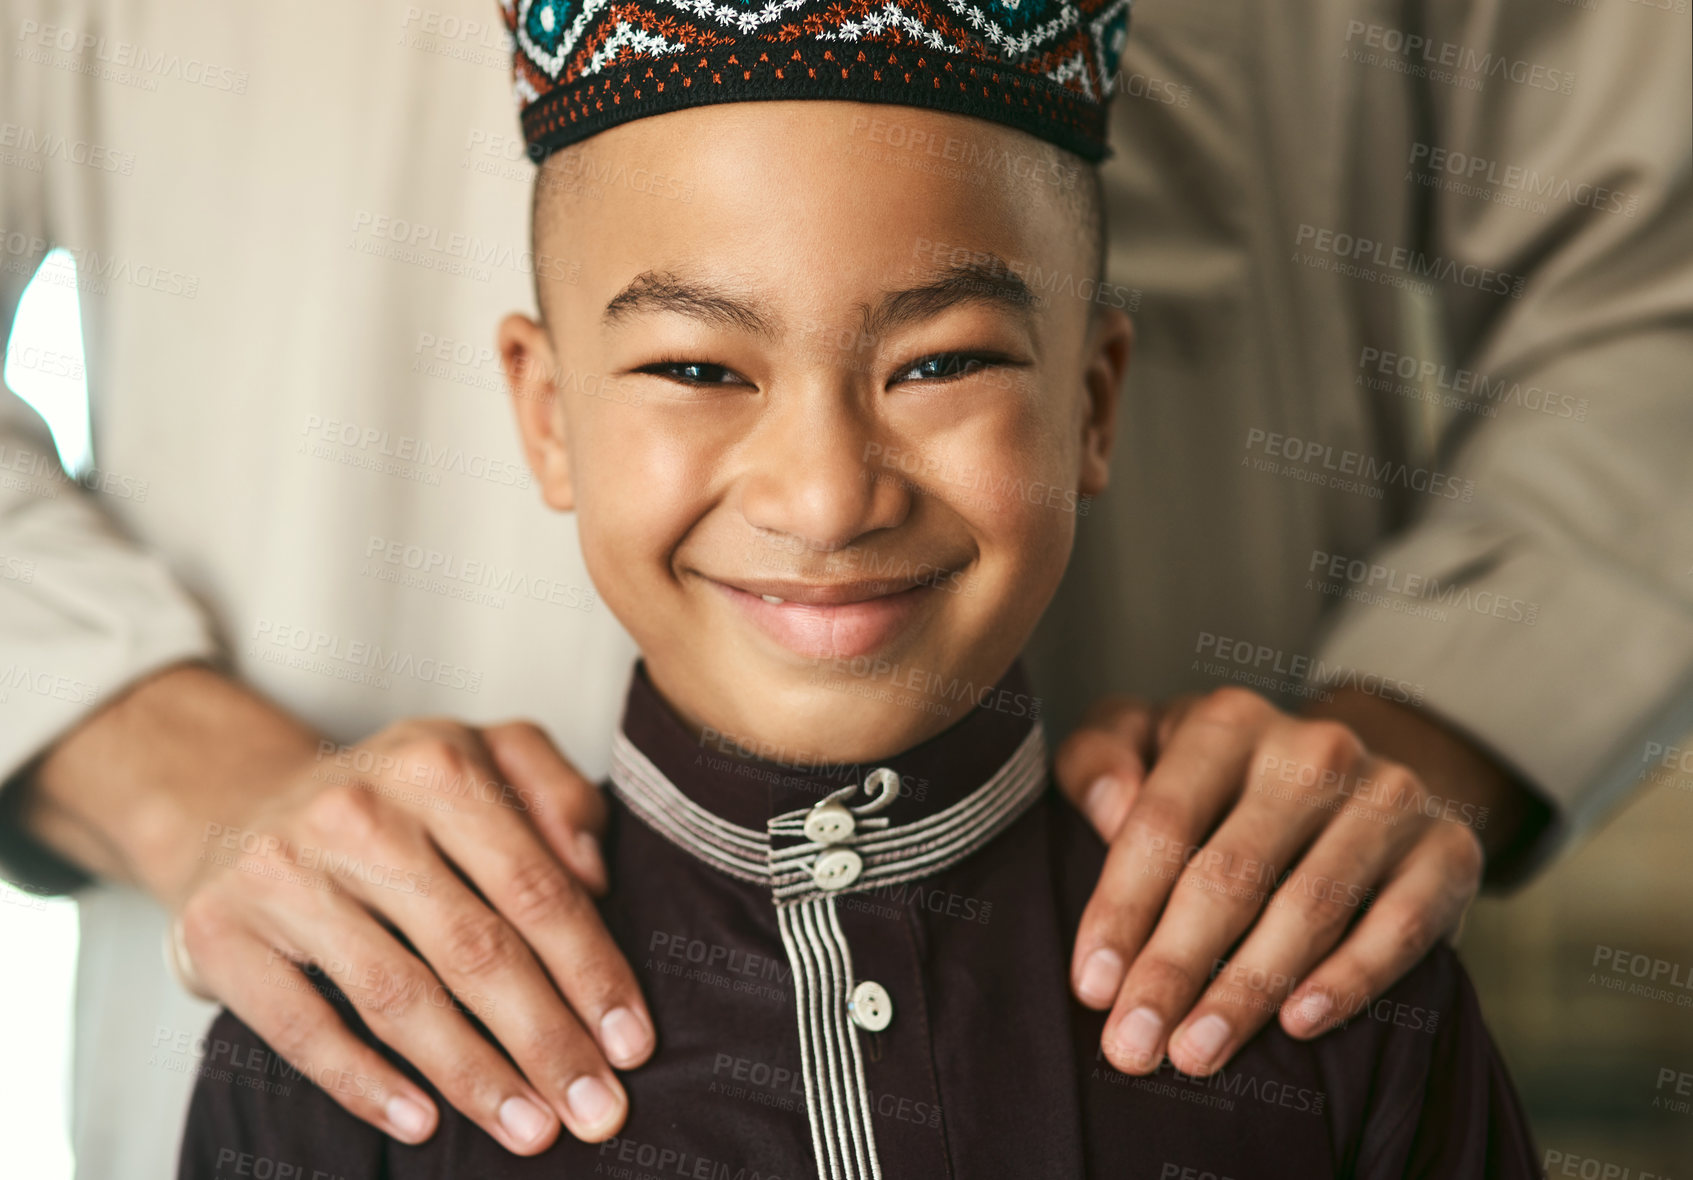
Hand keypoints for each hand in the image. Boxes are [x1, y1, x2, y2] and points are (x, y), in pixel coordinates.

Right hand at [170, 716, 650, 1151]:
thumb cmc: (393, 798)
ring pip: (397, 996)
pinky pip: (303, 1029)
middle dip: (547, 1041)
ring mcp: (283, 874)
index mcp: (436, 764)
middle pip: (475, 948)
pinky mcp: (222, 933)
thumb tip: (595, 876)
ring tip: (530, 1129)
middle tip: (596, 1111)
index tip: (632, 1042)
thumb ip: (555, 794)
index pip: (535, 886)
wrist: (234, 802)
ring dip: (473, 1076)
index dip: (591, 971)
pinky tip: (422, 1123)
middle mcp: (358, 814)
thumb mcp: (482, 756)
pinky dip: (366, 1084)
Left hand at [1055, 686, 1530, 1076]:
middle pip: (1231, 872)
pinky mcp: (1449, 849)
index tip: (1091, 986)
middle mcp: (1315, 749)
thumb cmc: (1215, 783)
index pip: (1163, 820)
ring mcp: (1390, 796)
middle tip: (1133, 1045)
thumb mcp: (1143, 746)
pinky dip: (1349, 980)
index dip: (1122, 907)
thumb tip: (1108, 804)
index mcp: (1229, 722)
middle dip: (1173, 968)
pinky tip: (1298, 1025)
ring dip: (1246, 991)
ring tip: (1195, 1054)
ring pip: (1309, 908)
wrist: (1351, 786)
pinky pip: (1399, 926)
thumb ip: (1097, 759)